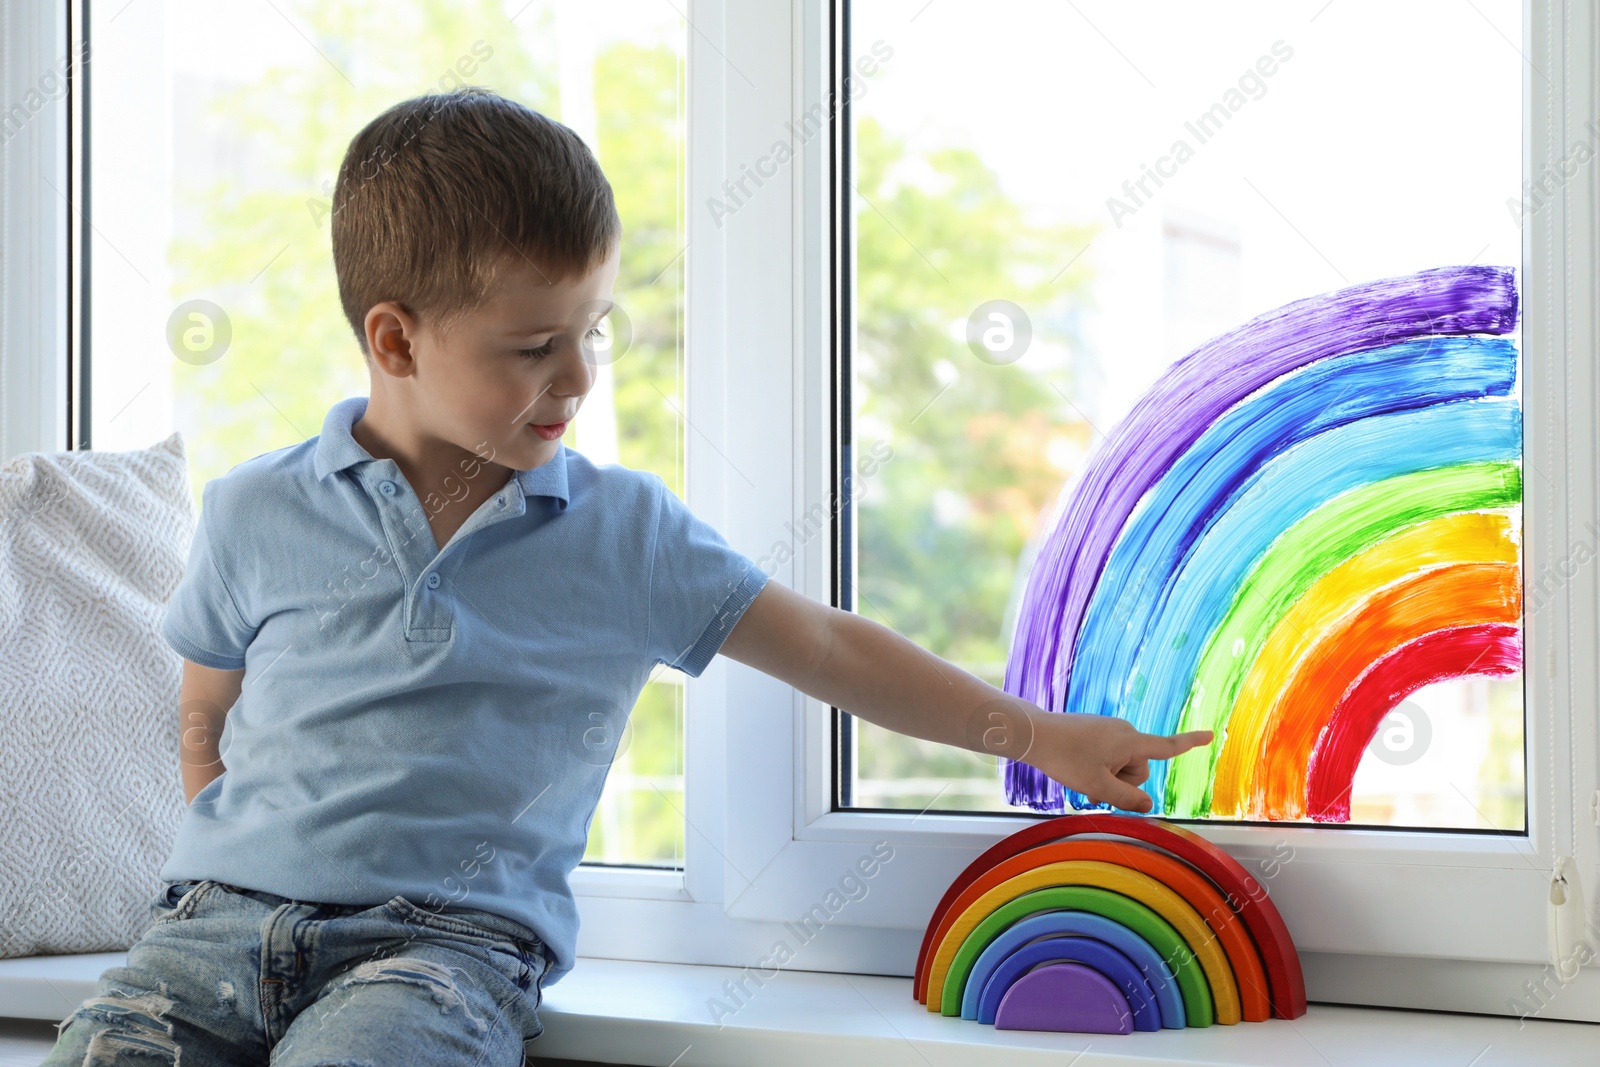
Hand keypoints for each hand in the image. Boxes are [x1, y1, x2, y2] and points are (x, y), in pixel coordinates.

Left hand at [1024, 707, 1213, 813]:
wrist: (1035, 734)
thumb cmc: (1066, 758)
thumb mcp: (1098, 785)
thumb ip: (1127, 798)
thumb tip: (1149, 804)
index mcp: (1131, 741)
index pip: (1167, 746)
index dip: (1190, 743)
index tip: (1211, 734)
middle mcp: (1124, 732)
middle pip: (1138, 769)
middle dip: (1122, 783)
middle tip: (1093, 788)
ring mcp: (1109, 730)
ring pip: (1121, 766)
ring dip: (1108, 778)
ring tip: (1082, 778)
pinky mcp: (1097, 732)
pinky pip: (1108, 757)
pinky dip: (1099, 768)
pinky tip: (1078, 770)